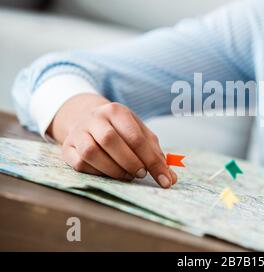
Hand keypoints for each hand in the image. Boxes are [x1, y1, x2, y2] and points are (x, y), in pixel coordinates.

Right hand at [49, 94, 176, 187]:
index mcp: (117, 111)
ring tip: (126, 175)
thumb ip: (155, 154)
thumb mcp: (141, 134)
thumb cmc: (121, 131)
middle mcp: (95, 118)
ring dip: (113, 169)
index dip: (151, 160)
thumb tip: (169, 179)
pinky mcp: (67, 148)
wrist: (88, 120)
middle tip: (140, 174)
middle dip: (130, 162)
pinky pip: (79, 163)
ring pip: (92, 152)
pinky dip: (97, 173)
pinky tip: (109, 174)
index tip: (163, 179)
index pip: (136, 137)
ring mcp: (78, 132)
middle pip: (110, 140)